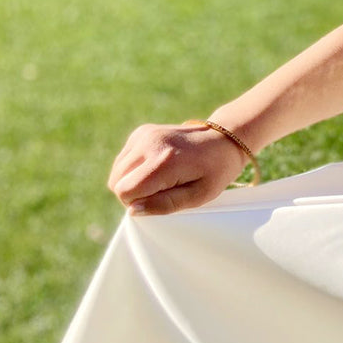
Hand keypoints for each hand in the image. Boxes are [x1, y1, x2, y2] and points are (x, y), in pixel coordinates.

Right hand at [107, 123, 248, 216]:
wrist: (225, 139)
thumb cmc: (216, 171)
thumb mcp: (199, 195)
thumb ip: (165, 204)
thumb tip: (133, 210)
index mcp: (164, 160)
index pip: (125, 191)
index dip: (139, 203)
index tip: (161, 198)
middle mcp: (149, 143)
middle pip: (116, 181)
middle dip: (135, 192)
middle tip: (164, 190)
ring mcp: (144, 134)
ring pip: (117, 171)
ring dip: (133, 180)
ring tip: (162, 178)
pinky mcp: (141, 132)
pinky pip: (123, 160)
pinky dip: (135, 168)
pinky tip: (158, 166)